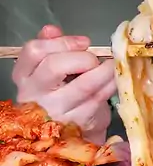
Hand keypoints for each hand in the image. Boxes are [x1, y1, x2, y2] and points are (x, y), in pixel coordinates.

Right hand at [12, 25, 116, 144]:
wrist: (68, 136)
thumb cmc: (59, 96)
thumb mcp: (49, 72)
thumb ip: (50, 48)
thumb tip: (52, 30)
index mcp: (24, 77)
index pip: (34, 51)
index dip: (62, 42)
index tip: (84, 42)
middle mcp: (34, 94)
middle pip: (55, 66)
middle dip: (83, 57)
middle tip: (95, 59)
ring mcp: (57, 111)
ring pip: (84, 84)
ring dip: (105, 71)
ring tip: (113, 65)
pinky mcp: (79, 122)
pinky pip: (99, 98)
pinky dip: (111, 85)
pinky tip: (115, 80)